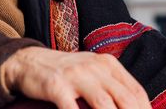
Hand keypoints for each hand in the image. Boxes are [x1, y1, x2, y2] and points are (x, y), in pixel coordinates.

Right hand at [0, 46, 150, 108]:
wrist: (29, 61)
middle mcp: (95, 67)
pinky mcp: (57, 86)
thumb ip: (112, 87)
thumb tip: (135, 106)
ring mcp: (76, 75)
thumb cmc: (66, 73)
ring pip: (104, 104)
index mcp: (108, 64)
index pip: (136, 92)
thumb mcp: (93, 72)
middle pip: (125, 99)